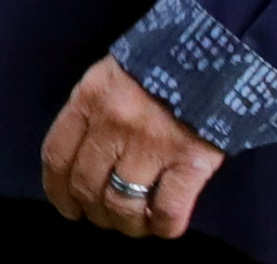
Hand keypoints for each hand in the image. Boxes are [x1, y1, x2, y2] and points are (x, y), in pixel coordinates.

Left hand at [38, 56, 224, 237]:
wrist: (219, 49)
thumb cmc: (162, 61)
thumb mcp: (113, 74)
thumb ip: (96, 110)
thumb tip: (86, 155)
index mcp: (90, 98)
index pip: (57, 154)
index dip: (57, 189)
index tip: (67, 206)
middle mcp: (113, 123)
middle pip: (86, 184)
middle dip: (91, 210)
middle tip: (103, 218)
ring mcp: (151, 144)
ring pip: (122, 204)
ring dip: (124, 224)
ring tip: (133, 225)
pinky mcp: (190, 160)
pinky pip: (166, 210)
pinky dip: (161, 227)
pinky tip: (162, 226)